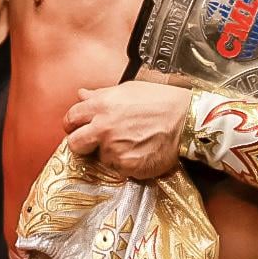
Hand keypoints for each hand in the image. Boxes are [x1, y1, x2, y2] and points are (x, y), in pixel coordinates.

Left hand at [62, 81, 189, 179]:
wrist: (186, 119)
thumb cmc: (161, 101)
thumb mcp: (128, 89)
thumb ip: (101, 95)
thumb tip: (82, 95)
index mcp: (101, 106)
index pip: (71, 118)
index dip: (73, 124)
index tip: (78, 128)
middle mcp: (103, 128)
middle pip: (74, 144)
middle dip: (81, 144)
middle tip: (93, 142)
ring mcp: (114, 149)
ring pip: (99, 158)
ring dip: (110, 153)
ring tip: (130, 142)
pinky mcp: (127, 166)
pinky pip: (118, 169)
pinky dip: (126, 163)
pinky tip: (139, 151)